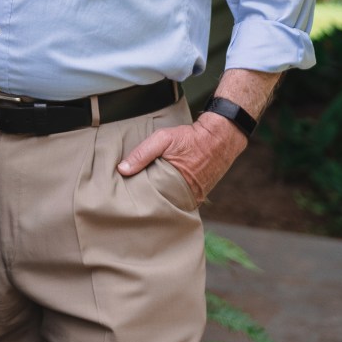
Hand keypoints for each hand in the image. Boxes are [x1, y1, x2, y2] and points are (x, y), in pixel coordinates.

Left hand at [116, 112, 248, 203]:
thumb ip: (142, 154)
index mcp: (175, 184)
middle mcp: (187, 195)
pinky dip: (174, 196)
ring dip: (162, 198)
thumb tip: (122, 169)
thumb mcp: (162, 139)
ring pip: (172, 202)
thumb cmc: (189, 138)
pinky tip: (164, 190)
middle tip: (135, 195)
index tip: (128, 194)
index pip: (151, 199)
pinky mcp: (200, 195)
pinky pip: (182, 199)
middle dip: (150, 200)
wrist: (219, 138)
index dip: (140, 197)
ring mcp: (195, 197)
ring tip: (147, 193)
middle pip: (162, 203)